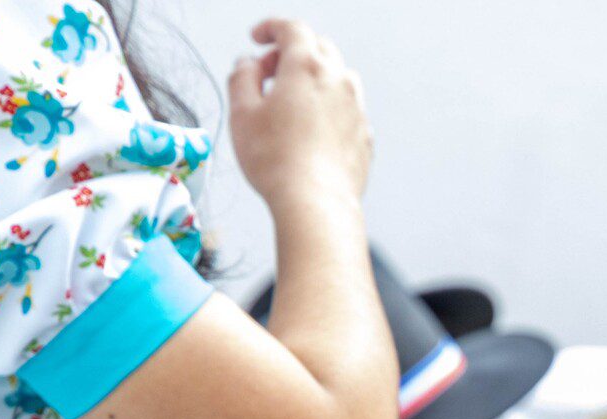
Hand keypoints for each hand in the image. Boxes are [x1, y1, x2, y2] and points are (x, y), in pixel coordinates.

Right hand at [229, 19, 372, 205]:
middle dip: (290, 52)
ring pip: (337, 78)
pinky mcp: (365, 135)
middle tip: (268, 72)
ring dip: (312, 79)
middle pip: (318, 49)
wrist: (315, 203)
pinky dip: (328, 107)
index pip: (292, 28)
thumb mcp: (241, 112)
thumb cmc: (278, 162)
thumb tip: (248, 65)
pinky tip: (309, 128)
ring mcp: (357, 109)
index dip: (271, 28)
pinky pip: (346, 109)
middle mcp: (339, 82)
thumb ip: (242, 77)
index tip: (259, 38)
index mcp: (308, 67)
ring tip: (288, 102)